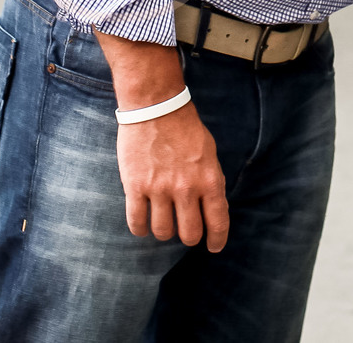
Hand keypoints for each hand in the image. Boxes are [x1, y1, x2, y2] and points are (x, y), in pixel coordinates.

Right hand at [117, 103, 229, 251]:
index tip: (212, 247)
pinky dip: (140, 229)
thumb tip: (211, 210)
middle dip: (188, 236)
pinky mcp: (135, 187)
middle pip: (189, 234)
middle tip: (184, 228)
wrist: (156, 106)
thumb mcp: (209, 154)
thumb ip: (210, 182)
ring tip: (162, 219)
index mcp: (209, 179)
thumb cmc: (185, 128)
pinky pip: (137, 223)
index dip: (216, 240)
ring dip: (164, 231)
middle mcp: (186, 188)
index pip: (217, 222)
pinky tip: (143, 224)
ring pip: (163, 232)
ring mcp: (159, 189)